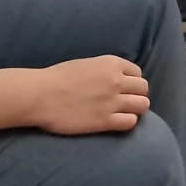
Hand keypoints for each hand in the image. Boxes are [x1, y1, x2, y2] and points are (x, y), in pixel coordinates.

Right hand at [32, 57, 149, 134]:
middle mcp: (116, 80)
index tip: (124, 89)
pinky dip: (128, 122)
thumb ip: (105, 70)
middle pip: (143, 89)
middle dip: (137, 95)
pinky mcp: (105, 121)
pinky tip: (117, 122)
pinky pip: (130, 122)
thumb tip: (115, 79)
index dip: (132, 82)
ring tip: (124, 113)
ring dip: (136, 109)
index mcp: (111, 63)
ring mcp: (112, 101)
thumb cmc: (58, 78)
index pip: (138, 73)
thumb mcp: (87, 64)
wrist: (41, 94)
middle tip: (126, 103)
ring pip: (142, 105)